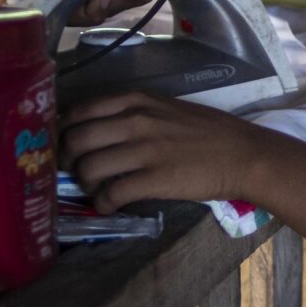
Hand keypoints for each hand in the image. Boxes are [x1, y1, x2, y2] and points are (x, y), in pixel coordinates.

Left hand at [62, 90, 274, 211]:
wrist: (243, 154)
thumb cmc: (207, 132)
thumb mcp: (165, 108)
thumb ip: (132, 114)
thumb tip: (96, 132)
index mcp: (136, 100)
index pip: (78, 112)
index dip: (62, 133)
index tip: (65, 147)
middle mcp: (135, 120)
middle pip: (75, 141)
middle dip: (66, 162)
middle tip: (76, 173)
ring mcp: (145, 150)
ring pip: (88, 168)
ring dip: (84, 185)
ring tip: (95, 190)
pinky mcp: (155, 179)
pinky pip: (111, 193)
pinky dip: (102, 203)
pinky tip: (109, 205)